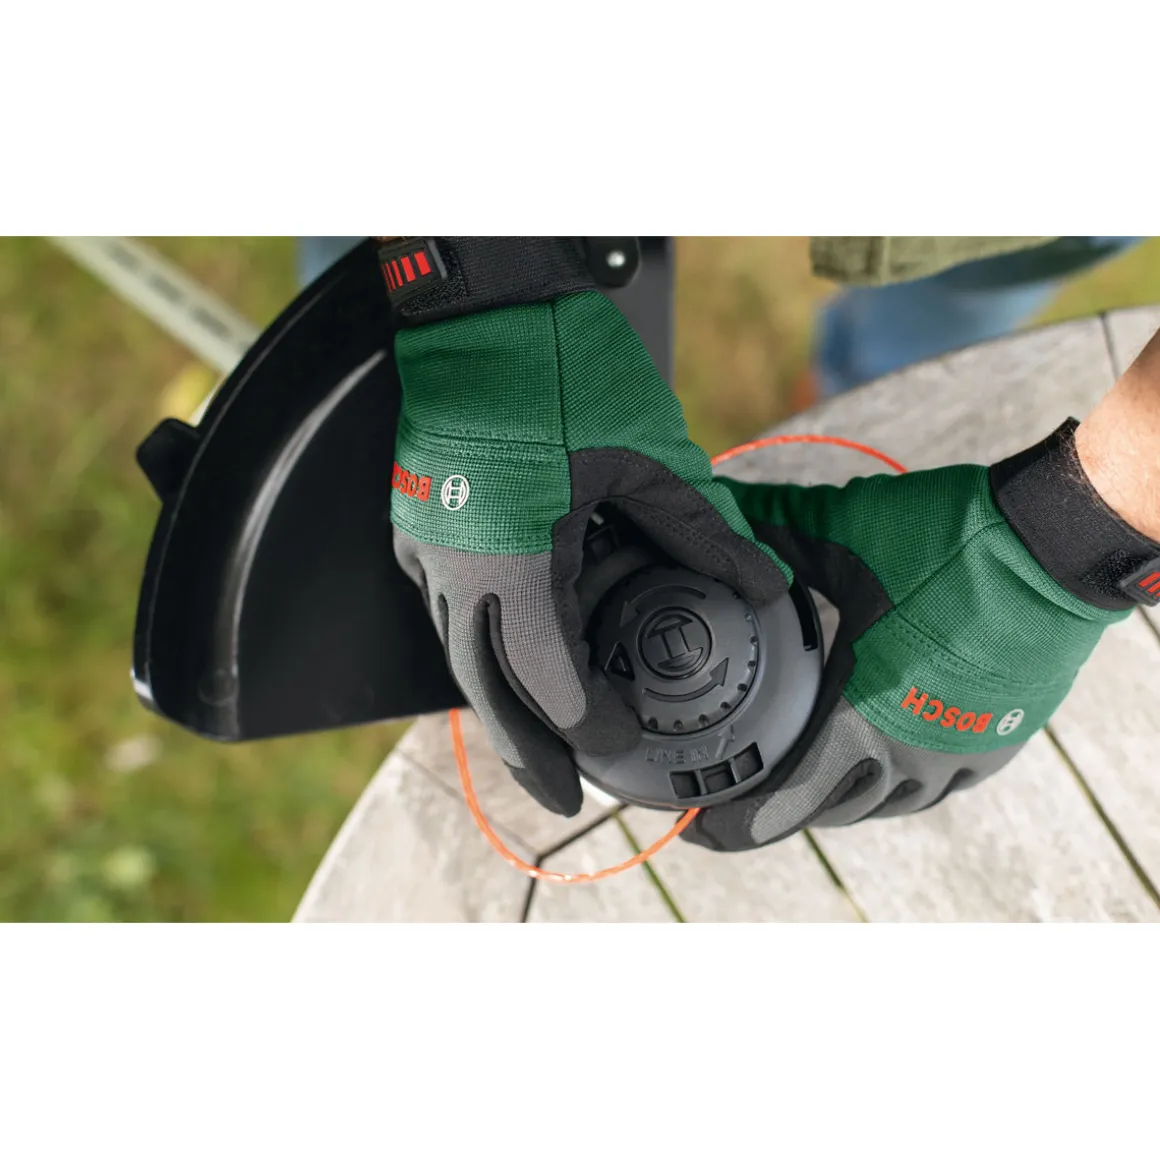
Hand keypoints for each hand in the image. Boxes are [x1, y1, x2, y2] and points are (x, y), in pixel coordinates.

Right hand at [387, 239, 790, 816]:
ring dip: (498, 707)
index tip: (627, 745)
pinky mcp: (416, 521)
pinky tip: (507, 658)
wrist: (485, 299)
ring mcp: (425, 547)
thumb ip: (701, 533)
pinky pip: (442, 609)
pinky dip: (479, 647)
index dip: (592, 725)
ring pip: (456, 657)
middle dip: (527, 754)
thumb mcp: (647, 454)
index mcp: (513, 561)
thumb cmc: (565, 367)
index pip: (551, 679)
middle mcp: (456, 570)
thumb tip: (763, 587)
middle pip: (485, 694)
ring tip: (538, 745)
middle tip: (565, 799)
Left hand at [686, 418, 1157, 851]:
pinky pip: (934, 788)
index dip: (735, 825)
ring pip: (882, 807)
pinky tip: (875, 765)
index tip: (700, 826)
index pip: (785, 802)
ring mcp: (957, 756)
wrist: (1053, 545)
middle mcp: (910, 754)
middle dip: (779, 809)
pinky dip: (894, 784)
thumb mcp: (843, 532)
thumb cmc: (945, 542)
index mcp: (861, 715)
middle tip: (742, 792)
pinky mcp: (995, 745)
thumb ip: (770, 530)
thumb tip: (715, 511)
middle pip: (828, 812)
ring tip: (802, 777)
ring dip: (836, 798)